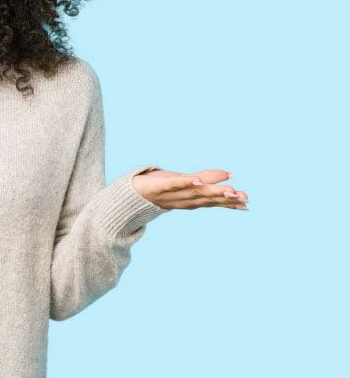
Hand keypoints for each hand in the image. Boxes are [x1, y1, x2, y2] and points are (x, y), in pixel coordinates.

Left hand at [132, 169, 248, 210]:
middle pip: (206, 198)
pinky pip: (174, 184)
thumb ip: (207, 178)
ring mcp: (172, 194)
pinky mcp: (160, 186)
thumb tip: (230, 175)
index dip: (229, 202)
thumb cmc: (162, 187)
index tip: (247, 202)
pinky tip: (196, 180)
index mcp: (190, 200)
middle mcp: (183, 200)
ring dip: (211, 191)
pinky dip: (185, 182)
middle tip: (243, 197)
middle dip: (225, 198)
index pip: (212, 201)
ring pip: (195, 193)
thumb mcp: (186, 182)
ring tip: (228, 189)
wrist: (131, 196)